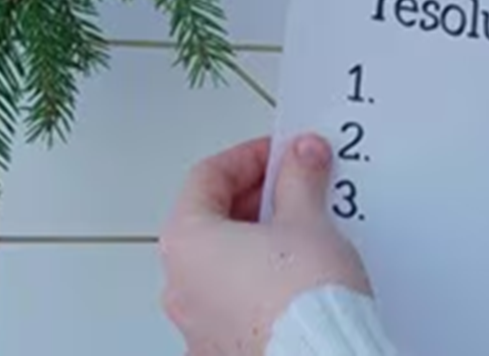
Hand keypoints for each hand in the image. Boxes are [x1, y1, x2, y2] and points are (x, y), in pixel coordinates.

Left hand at [159, 133, 371, 355]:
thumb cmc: (302, 302)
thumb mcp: (307, 220)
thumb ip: (300, 178)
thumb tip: (301, 157)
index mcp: (186, 242)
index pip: (207, 177)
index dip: (250, 157)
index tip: (281, 153)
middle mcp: (181, 285)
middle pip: (211, 220)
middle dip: (258, 198)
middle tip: (298, 185)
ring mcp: (198, 324)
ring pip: (223, 264)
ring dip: (259, 239)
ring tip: (305, 231)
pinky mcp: (223, 348)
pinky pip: (236, 300)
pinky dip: (261, 280)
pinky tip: (299, 276)